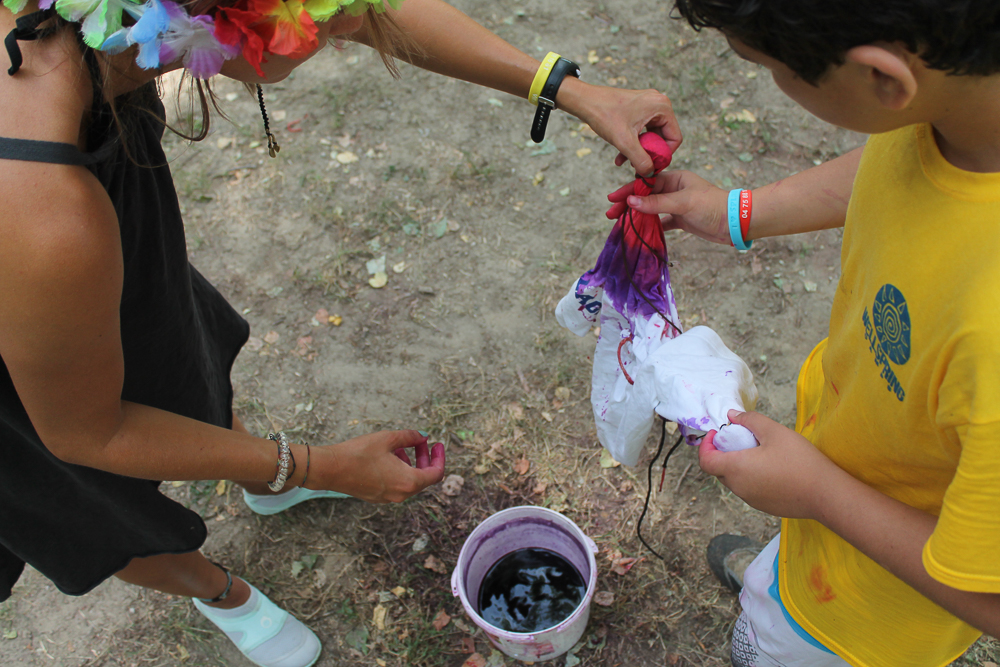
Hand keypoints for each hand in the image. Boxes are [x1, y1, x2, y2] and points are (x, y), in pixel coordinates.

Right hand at [309, 430, 444, 502]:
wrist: (330, 469)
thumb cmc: (358, 453)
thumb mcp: (388, 439)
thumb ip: (410, 437)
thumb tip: (422, 436)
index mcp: (408, 482)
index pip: (436, 474)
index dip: (440, 458)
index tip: (437, 444)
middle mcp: (401, 494)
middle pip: (423, 478)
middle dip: (424, 458)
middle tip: (420, 442)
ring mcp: (388, 498)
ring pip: (408, 481)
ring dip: (410, 463)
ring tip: (400, 446)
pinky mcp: (377, 497)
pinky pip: (396, 484)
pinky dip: (399, 470)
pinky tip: (388, 456)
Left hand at [558, 80, 681, 176]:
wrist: (585, 101)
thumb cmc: (604, 115)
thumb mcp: (625, 142)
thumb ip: (641, 160)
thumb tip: (650, 173)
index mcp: (662, 107)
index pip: (674, 138)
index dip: (664, 156)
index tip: (651, 166)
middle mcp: (659, 103)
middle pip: (663, 137)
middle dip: (650, 154)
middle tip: (637, 166)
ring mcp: (648, 105)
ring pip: (651, 136)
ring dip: (639, 150)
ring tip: (626, 162)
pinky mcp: (638, 108)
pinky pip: (642, 130)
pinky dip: (633, 143)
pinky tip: (620, 156)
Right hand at [606, 170, 730, 243]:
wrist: (736, 222)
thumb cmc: (712, 206)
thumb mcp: (683, 202)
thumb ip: (657, 202)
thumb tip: (631, 201)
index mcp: (675, 178)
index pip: (646, 183)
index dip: (629, 190)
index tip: (613, 199)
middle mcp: (674, 190)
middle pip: (645, 196)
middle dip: (628, 204)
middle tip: (610, 214)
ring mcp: (676, 205)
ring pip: (650, 209)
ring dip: (636, 215)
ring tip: (619, 222)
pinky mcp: (681, 220)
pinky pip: (660, 222)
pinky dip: (649, 226)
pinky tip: (638, 231)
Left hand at [698, 410, 839, 519]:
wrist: (826, 494)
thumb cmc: (800, 461)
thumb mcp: (774, 431)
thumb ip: (749, 420)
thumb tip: (731, 415)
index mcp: (736, 469)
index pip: (706, 461)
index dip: (706, 445)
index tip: (717, 433)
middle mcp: (739, 488)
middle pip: (719, 470)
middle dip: (723, 452)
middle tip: (740, 438)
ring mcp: (751, 500)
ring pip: (734, 480)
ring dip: (738, 465)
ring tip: (759, 451)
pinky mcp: (764, 507)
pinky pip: (749, 489)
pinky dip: (751, 477)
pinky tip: (773, 468)